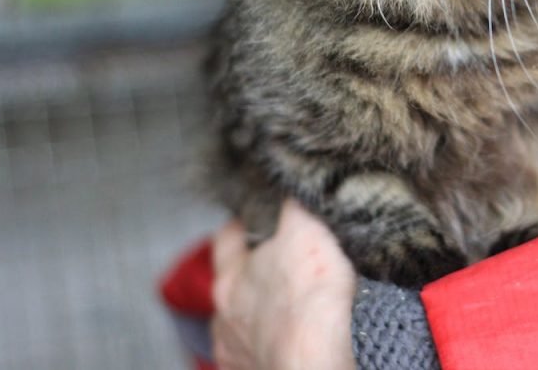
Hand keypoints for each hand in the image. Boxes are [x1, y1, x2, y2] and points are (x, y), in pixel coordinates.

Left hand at [212, 200, 355, 369]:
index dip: (239, 227)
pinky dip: (266, 348)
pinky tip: (285, 343)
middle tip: (275, 268)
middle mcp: (224, 316)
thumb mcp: (306, 231)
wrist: (314, 359)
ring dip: (256, 318)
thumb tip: (291, 185)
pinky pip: (254, 357)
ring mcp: (234, 350)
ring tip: (284, 313)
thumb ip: (294, 208)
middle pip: (231, 286)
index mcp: (231, 277)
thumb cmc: (309, 296)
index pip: (227, 240)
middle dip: (250, 277)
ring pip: (239, 325)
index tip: (249, 219)